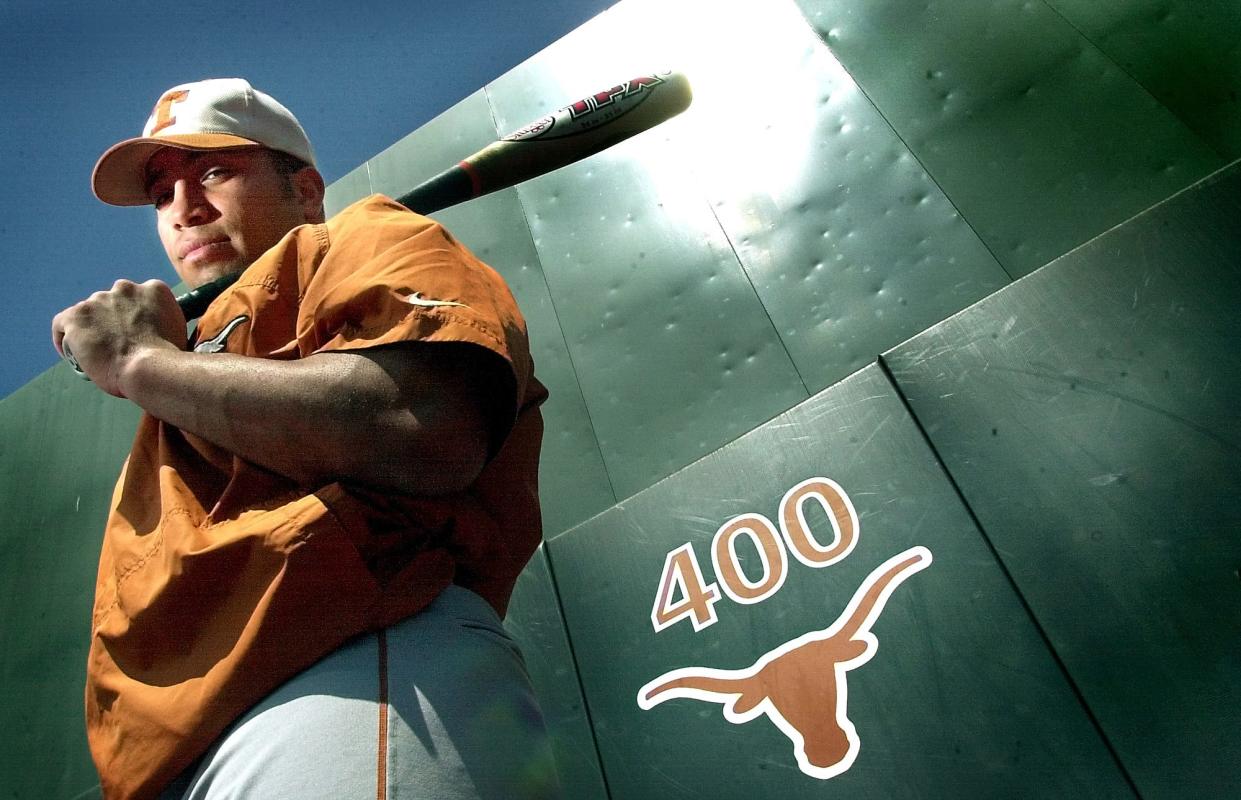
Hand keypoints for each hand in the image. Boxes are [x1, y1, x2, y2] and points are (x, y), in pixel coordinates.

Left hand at [52, 279, 186, 396]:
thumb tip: (162, 332)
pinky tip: (73, 352)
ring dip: (92, 329)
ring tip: (98, 354)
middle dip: (113, 321)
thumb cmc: (169, 360)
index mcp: (154, 289)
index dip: (137, 316)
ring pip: (89, 313)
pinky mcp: (76, 315)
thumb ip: (166, 322)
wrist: (150, 369)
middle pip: (113, 302)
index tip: (138, 333)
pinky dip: (65, 336)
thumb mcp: (178, 331)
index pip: (140, 297)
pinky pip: (62, 323)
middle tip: (120, 345)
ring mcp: (98, 300)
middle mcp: (125, 288)